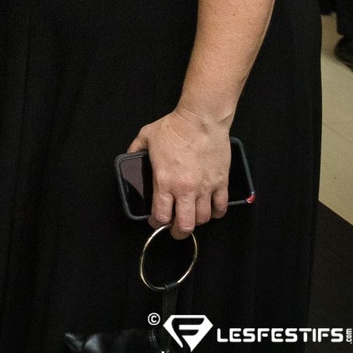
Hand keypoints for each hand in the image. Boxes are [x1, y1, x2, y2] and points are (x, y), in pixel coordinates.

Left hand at [130, 107, 231, 237]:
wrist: (200, 120)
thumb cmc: (174, 128)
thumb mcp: (145, 137)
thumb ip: (135, 150)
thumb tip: (130, 158)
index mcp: (164, 181)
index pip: (161, 215)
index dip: (156, 223)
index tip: (155, 221)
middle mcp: (185, 189)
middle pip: (185, 225)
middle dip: (177, 232)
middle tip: (174, 230)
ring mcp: (205, 188)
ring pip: (203, 219)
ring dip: (196, 222)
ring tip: (190, 218)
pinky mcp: (221, 183)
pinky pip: (221, 207)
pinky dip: (216, 213)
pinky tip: (210, 211)